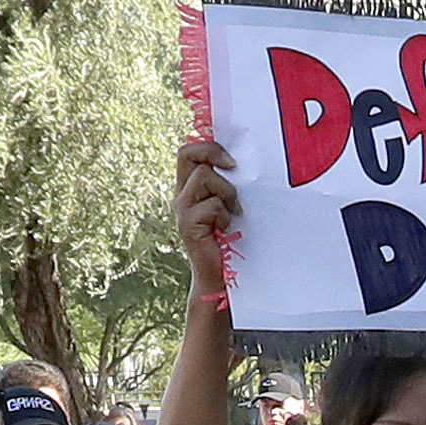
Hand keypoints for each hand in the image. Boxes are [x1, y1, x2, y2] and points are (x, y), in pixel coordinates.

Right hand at [175, 138, 241, 296]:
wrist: (219, 278)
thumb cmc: (231, 241)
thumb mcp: (229, 206)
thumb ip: (228, 185)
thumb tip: (244, 162)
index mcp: (189, 188)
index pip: (189, 152)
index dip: (208, 145)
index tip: (231, 157)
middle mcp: (181, 195)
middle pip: (188, 154)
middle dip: (213, 153)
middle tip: (234, 166)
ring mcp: (181, 209)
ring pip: (204, 177)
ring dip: (226, 192)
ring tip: (233, 212)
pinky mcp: (187, 224)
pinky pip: (211, 204)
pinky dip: (224, 214)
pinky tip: (226, 228)